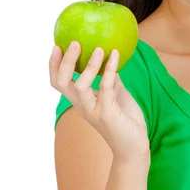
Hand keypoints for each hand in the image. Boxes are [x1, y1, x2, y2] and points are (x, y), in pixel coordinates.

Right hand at [50, 41, 150, 162]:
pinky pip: (106, 88)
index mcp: (81, 101)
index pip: (59, 82)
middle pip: (62, 83)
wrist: (135, 146)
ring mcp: (93, 111)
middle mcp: (82, 106)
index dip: (54, 65)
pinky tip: (116, 55)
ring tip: (98, 48)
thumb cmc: (125, 120)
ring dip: (88, 65)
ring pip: (80, 86)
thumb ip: (110, 79)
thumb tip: (112, 56)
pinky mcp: (107, 114)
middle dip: (63, 62)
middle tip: (74, 42)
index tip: (56, 45)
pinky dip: (109, 70)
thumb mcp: (117, 94)